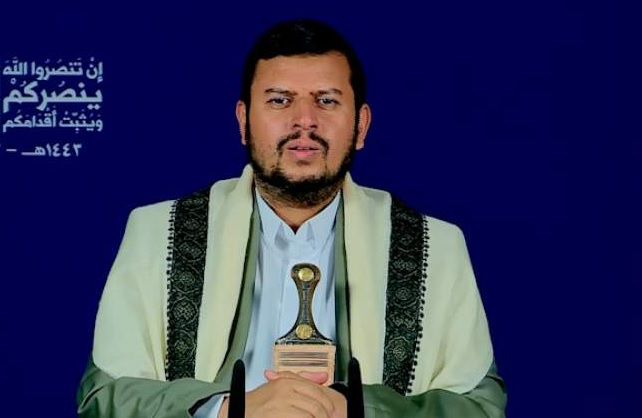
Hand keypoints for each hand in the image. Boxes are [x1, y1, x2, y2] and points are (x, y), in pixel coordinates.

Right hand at [218, 370, 345, 417]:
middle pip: (316, 406)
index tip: (331, 412)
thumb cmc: (259, 402)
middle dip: (324, 416)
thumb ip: (302, 379)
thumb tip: (323, 376)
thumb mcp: (279, 386)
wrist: (237, 411)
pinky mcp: (277, 417)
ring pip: (310, 416)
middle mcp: (284, 392)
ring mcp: (280, 406)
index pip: (317, 391)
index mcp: (286, 383)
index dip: (327, 404)